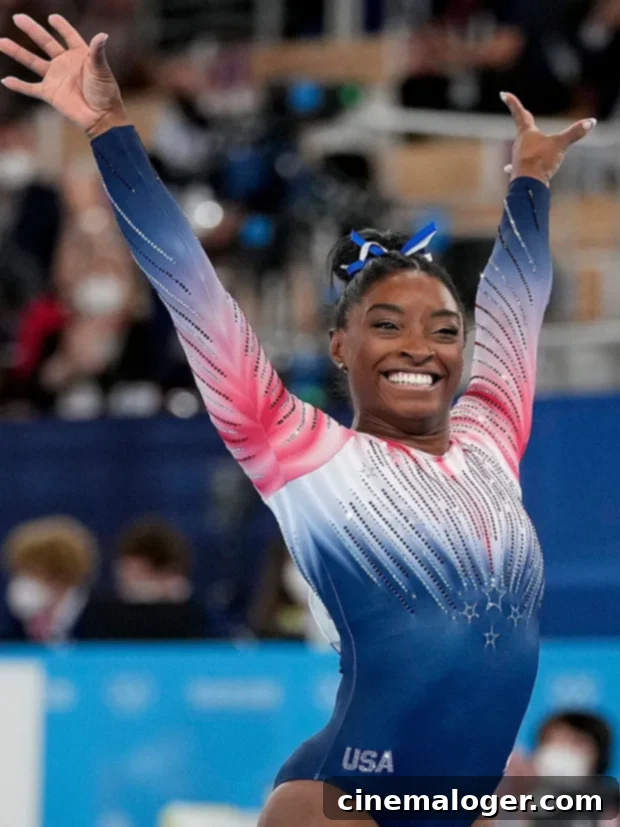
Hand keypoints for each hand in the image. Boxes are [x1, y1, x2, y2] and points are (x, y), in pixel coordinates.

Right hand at [0, 14, 126, 137]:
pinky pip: (31, 89)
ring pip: (32, 62)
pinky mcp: (50, 93)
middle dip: (32, 30)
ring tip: (1, 42)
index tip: (52, 18)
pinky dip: (19, 85)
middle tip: (18, 18)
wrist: (101, 118)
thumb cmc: (105, 93)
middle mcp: (65, 64)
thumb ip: (98, 52)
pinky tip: (5, 81)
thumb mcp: (102, 70)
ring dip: (17, 52)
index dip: (62, 27)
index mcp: (80, 55)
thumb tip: (103, 35)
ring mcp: (56, 78)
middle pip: (45, 43)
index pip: (69, 36)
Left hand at [501, 92, 595, 185]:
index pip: (519, 113)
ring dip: (525, 143)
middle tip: (521, 113)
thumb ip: (574, 133)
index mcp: (527, 133)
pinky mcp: (519, 170)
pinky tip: (506, 168)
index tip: (502, 94)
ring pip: (522, 146)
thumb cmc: (541, 161)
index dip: (512, 102)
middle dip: (524, 121)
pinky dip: (517, 164)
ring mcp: (518, 157)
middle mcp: (519, 143)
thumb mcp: (560, 145)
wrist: (529, 184)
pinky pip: (519, 165)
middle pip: (523, 129)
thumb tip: (591, 122)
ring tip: (526, 140)